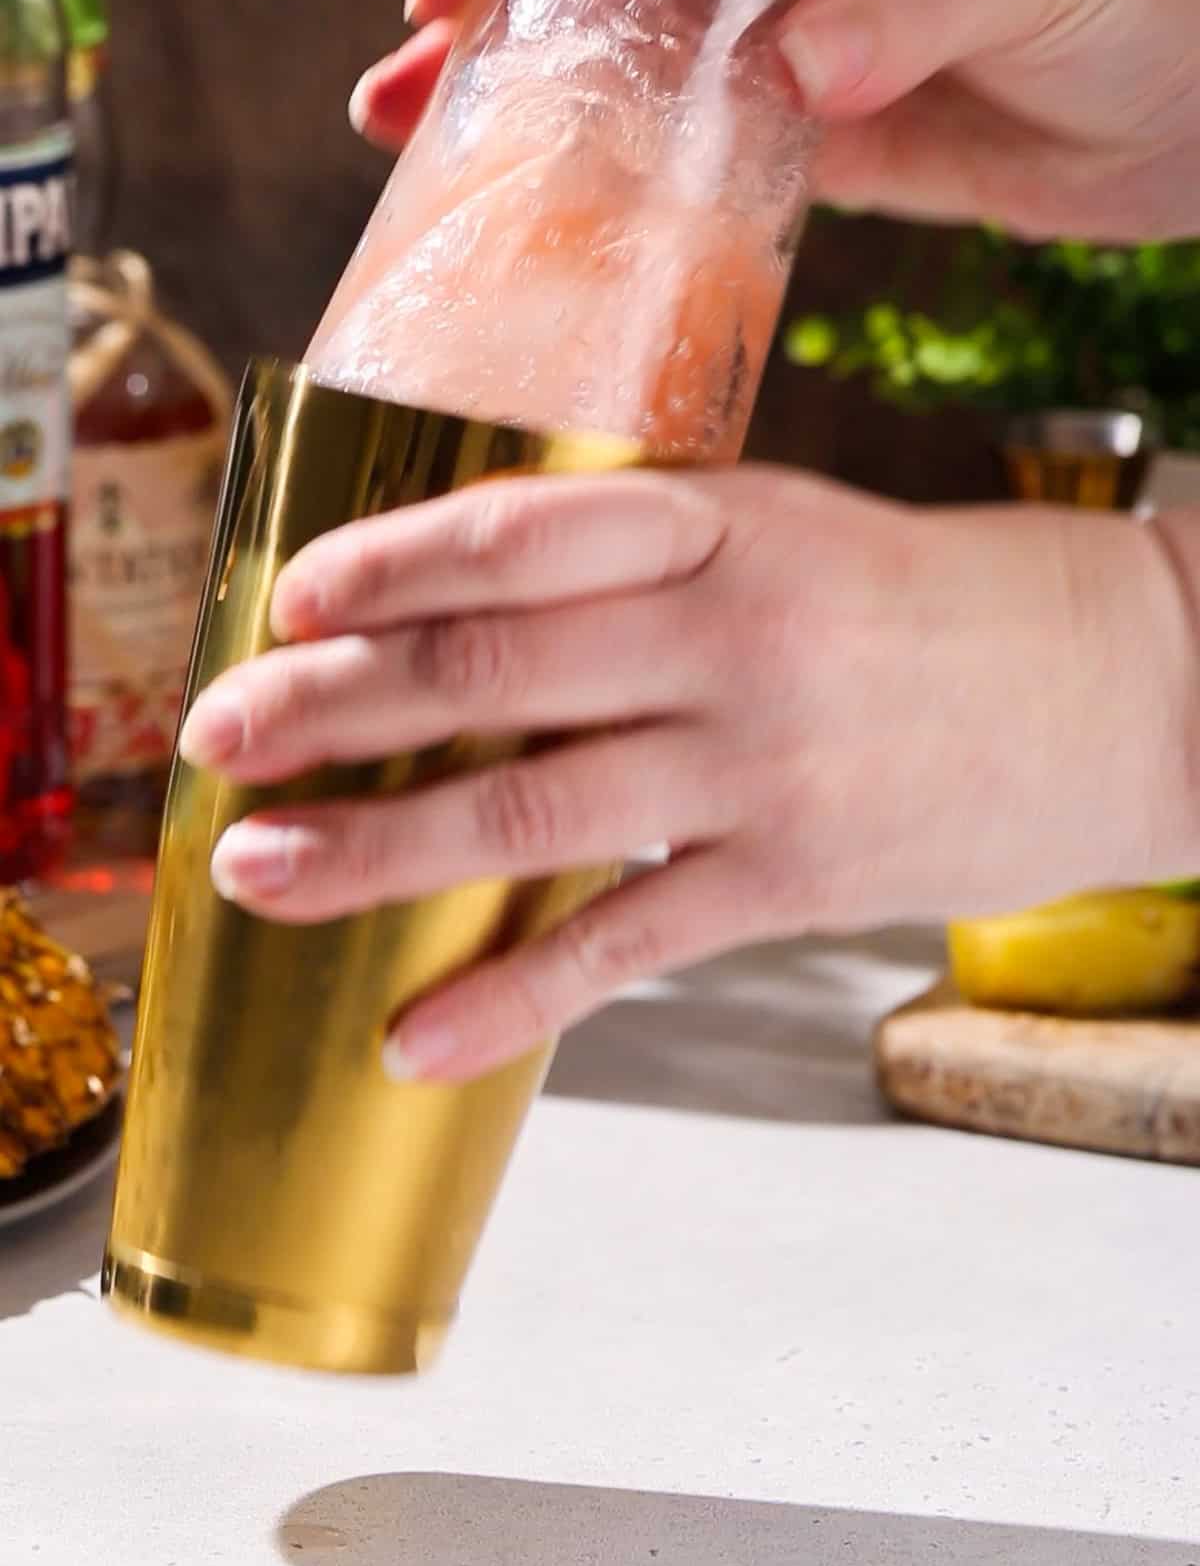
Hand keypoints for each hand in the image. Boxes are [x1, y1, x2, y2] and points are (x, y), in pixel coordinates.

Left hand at [178, 471, 1198, 1078]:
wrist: (1130, 686)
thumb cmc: (944, 607)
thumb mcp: (798, 536)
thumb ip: (654, 564)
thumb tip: (482, 613)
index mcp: (727, 525)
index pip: (519, 533)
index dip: (386, 565)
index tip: (287, 601)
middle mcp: (732, 633)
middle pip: (490, 669)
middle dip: (329, 706)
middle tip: (213, 738)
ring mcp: (763, 762)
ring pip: (529, 804)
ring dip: (373, 845)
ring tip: (259, 870)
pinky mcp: (794, 879)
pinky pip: (619, 945)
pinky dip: (505, 997)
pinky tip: (412, 1039)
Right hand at [350, 0, 1199, 243]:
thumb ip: (911, 4)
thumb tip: (785, 71)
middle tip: (426, 33)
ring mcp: (777, 27)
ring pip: (612, 30)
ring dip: (508, 69)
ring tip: (405, 118)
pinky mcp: (795, 135)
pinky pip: (675, 141)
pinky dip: (598, 163)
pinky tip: (526, 192)